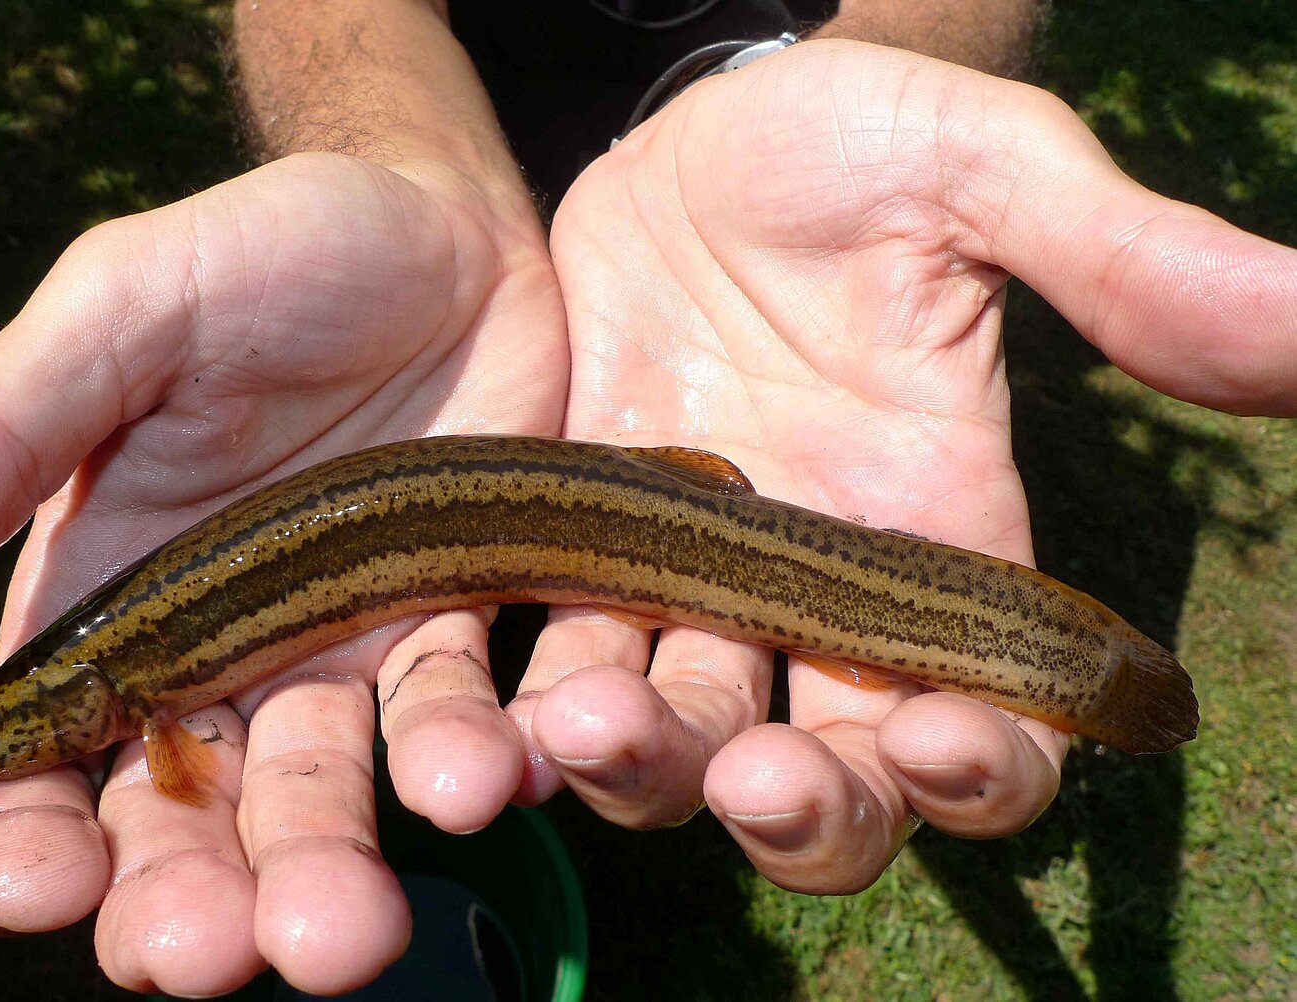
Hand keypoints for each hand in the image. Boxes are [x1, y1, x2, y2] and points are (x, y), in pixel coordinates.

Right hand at [0, 152, 566, 994]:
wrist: (438, 225)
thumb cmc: (261, 256)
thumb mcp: (120, 322)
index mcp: (99, 601)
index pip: (35, 766)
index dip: (20, 844)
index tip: (35, 886)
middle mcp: (214, 654)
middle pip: (182, 818)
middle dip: (187, 899)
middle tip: (207, 953)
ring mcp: (340, 649)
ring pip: (324, 796)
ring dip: (327, 872)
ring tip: (347, 932)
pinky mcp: (454, 622)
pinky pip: (462, 713)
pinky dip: (469, 763)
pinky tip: (484, 788)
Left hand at [509, 40, 1296, 890]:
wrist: (693, 141)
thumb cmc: (855, 150)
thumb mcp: (978, 176)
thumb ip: (1120, 258)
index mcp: (944, 549)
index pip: (989, 722)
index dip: (975, 769)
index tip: (929, 739)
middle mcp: (819, 602)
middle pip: (822, 780)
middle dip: (793, 810)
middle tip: (745, 778)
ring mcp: (688, 587)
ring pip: (672, 741)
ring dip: (638, 763)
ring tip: (582, 726)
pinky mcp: (576, 550)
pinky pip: (545, 658)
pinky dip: (516, 699)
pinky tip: (480, 700)